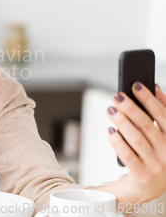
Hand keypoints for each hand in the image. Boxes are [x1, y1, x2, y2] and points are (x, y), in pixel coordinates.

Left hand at [107, 83, 165, 202]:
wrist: (148, 186)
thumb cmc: (153, 154)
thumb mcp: (161, 135)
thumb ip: (160, 113)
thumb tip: (155, 87)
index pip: (164, 115)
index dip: (150, 99)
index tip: (136, 85)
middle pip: (147, 125)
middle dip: (131, 108)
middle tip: (118, 96)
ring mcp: (157, 166)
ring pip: (137, 139)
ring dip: (122, 121)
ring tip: (111, 109)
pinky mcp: (142, 175)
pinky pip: (128, 155)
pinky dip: (118, 141)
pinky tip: (110, 129)